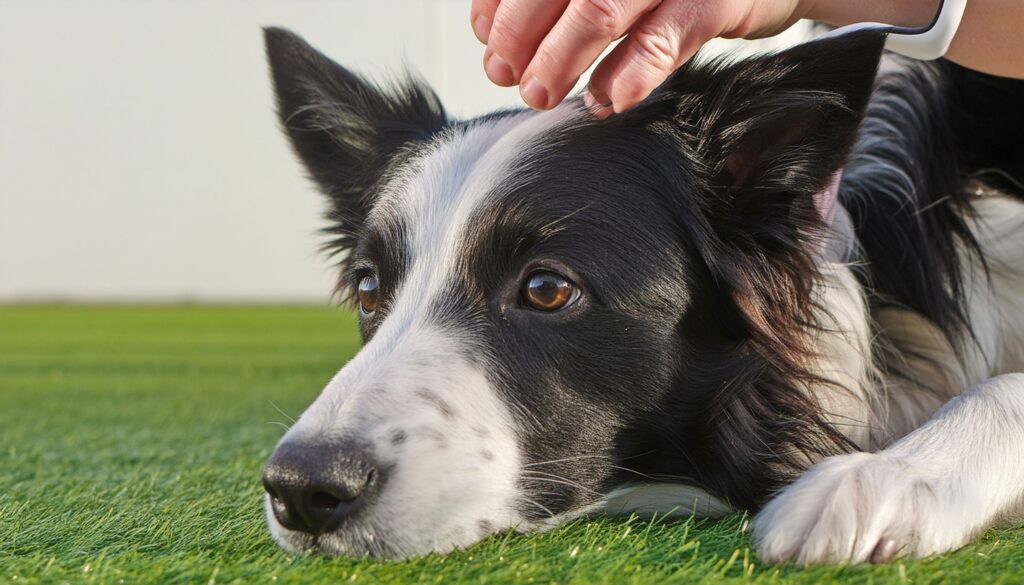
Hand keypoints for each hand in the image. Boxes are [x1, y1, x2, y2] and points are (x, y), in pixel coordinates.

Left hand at [471, 0, 812, 116]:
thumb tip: (493, 32)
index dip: (501, 2)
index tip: (486, 38)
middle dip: (520, 34)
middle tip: (507, 74)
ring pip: (600, 9)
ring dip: (562, 59)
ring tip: (542, 93)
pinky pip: (664, 39)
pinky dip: (629, 75)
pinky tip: (608, 100)